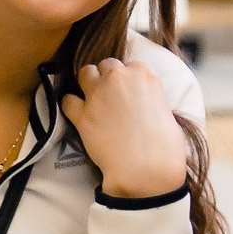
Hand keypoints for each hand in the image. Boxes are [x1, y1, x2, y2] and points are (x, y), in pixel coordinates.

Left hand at [60, 59, 186, 198]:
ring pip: (85, 73)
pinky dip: (71, 106)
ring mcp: (98, 94)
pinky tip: (77, 114)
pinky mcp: (82, 114)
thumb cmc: (164, 145)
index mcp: (143, 74)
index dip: (126, 80)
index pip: (129, 66)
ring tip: (91, 100)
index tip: (126, 93)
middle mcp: (119, 77)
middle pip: (106, 65)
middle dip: (106, 77)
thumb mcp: (165, 111)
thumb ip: (149, 99)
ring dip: (87, 84)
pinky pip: (68, 100)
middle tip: (109, 96)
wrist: (146, 168)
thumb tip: (141, 104)